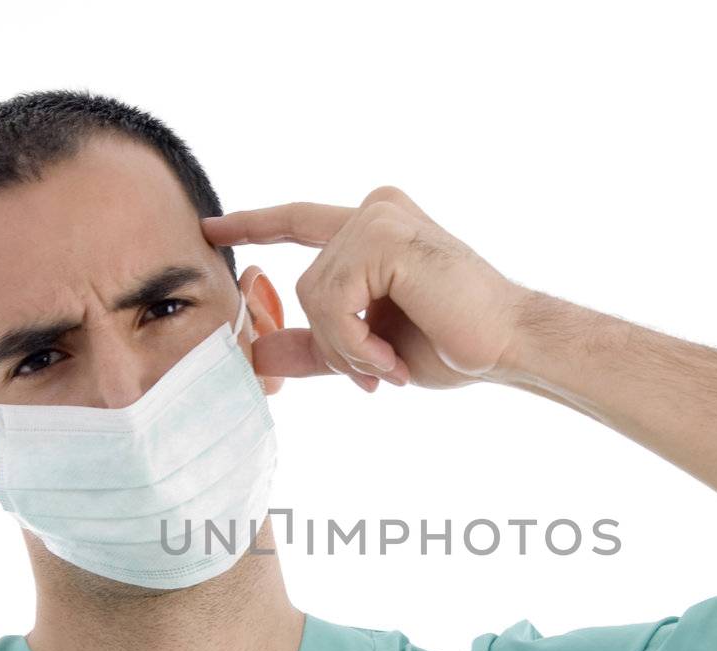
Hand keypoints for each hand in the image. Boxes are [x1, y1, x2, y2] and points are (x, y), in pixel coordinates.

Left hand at [200, 186, 528, 390]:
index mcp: (373, 227)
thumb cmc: (453, 342)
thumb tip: (257, 355)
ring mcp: (378, 217)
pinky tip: (390, 358)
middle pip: (303, 285)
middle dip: (333, 343)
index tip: (210, 228)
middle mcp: (373, 210)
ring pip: (313, 295)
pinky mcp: (383, 237)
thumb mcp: (369, 348)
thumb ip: (318, 346)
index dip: (252, 225)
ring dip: (347, 347)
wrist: (507, 344)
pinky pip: (332, 299)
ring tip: (389, 366)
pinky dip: (354, 341)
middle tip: (376, 374)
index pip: (298, 222)